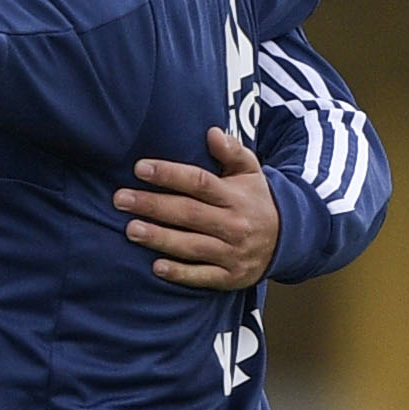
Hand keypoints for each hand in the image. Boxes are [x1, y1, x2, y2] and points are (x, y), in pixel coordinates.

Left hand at [114, 127, 275, 289]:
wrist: (288, 241)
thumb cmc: (255, 200)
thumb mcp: (250, 172)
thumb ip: (233, 151)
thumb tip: (213, 132)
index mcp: (235, 197)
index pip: (200, 183)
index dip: (169, 175)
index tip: (140, 168)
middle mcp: (234, 225)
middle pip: (189, 213)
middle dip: (153, 205)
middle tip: (120, 199)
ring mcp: (233, 253)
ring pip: (192, 246)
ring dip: (160, 239)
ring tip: (130, 229)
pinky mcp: (230, 277)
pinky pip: (203, 276)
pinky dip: (180, 273)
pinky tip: (156, 268)